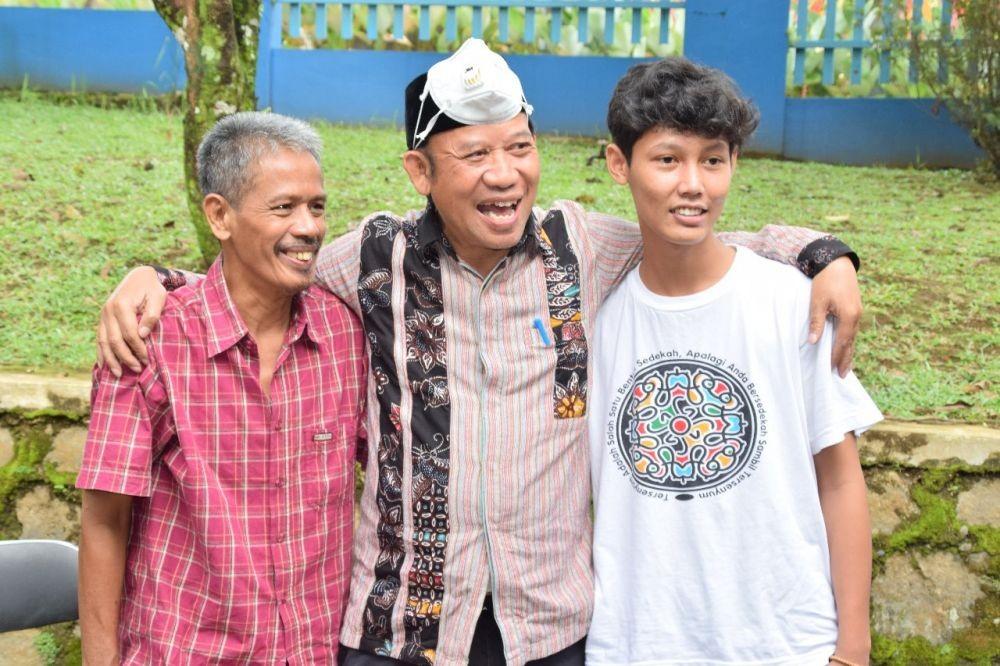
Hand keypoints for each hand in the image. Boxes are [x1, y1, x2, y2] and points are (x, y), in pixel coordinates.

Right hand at [96, 267, 165, 376]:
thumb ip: (152, 315)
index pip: (129, 333)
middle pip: (115, 340)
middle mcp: (108, 310)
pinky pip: (99, 337)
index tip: (148, 360)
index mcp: (122, 305)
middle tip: (138, 369)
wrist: (139, 276)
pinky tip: (104, 365)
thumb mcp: (158, 298)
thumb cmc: (152, 288)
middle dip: (126, 357)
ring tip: (119, 374)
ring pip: (104, 341)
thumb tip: (142, 335)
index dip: (139, 349)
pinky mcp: (102, 318)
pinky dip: (101, 352)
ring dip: (111, 359)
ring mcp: (103, 314)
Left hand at [808, 256, 861, 376]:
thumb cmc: (825, 281)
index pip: (841, 342)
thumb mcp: (817, 302)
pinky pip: (852, 329)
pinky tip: (846, 345)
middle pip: (851, 343)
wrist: (837, 262)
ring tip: (845, 366)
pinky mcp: (855, 308)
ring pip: (852, 336)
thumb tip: (813, 342)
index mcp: (849, 316)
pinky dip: (849, 340)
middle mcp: (857, 316)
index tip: (831, 370)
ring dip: (848, 351)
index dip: (836, 357)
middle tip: (842, 375)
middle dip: (846, 359)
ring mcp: (858, 312)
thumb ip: (816, 322)